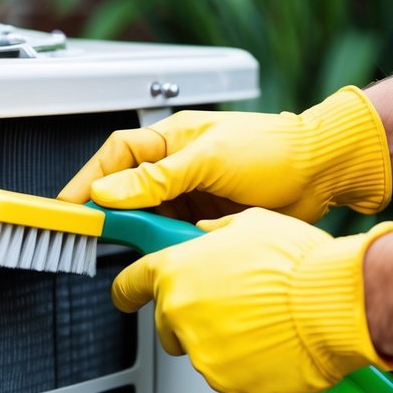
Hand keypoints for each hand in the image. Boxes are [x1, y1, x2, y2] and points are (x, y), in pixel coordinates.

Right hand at [58, 86, 391, 223]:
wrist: (324, 172)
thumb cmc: (276, 149)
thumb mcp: (210, 160)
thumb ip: (157, 179)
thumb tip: (110, 192)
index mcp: (172, 138)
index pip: (115, 157)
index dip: (88, 182)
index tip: (69, 209)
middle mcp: (178, 165)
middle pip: (127, 192)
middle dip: (113, 216)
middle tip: (97, 238)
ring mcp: (192, 193)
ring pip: (149, 219)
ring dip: (144, 235)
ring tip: (140, 249)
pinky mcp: (207, 220)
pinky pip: (174, 236)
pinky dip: (168, 247)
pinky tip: (169, 254)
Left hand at [111, 208, 392, 392]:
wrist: (336, 304)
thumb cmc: (298, 263)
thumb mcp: (251, 225)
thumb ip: (215, 235)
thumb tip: (205, 237)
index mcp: (176, 272)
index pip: (129, 284)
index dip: (128, 290)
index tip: (126, 296)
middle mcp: (180, 315)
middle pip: (167, 324)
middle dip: (190, 317)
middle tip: (231, 305)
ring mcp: (202, 354)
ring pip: (201, 351)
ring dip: (223, 341)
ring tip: (263, 322)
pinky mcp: (228, 383)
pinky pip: (229, 375)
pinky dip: (246, 365)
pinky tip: (273, 344)